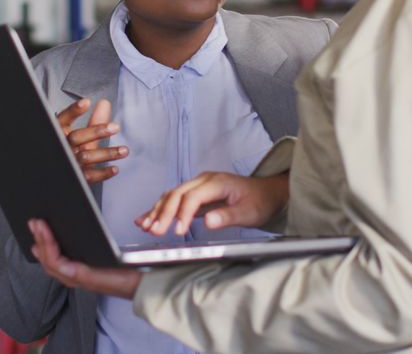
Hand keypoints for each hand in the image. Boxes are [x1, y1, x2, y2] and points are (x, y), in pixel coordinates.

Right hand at [29, 219, 140, 298]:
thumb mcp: (102, 248)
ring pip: (49, 262)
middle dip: (38, 239)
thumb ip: (89, 240)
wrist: (141, 280)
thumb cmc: (125, 267)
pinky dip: (51, 250)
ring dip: (41, 242)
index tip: (36, 225)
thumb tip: (77, 222)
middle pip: (46, 260)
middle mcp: (73, 276)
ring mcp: (76, 278)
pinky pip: (59, 264)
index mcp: (76, 269)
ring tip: (38, 225)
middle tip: (33, 221)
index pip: (51, 258)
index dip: (41, 242)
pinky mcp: (82, 277)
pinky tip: (49, 236)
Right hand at [56, 98, 128, 183]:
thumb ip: (94, 121)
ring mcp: (69, 162)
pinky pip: (89, 176)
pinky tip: (115, 168)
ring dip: (107, 153)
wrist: (69, 173)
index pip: (63, 119)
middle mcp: (63, 147)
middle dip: (96, 131)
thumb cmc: (76, 151)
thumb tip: (105, 103)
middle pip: (76, 137)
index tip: (86, 102)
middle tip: (115, 127)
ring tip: (124, 150)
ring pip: (85, 157)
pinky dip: (103, 173)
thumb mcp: (84, 136)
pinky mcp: (77, 177)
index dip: (73, 111)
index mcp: (61, 133)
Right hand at [135, 172, 289, 235]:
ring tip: (144, 226)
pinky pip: (173, 199)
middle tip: (154, 231)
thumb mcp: (249, 212)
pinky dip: (159, 209)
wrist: (266, 192)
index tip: (177, 232)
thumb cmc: (259, 201)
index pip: (193, 197)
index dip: (183, 214)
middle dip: (163, 213)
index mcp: (217, 182)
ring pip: (171, 196)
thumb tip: (209, 221)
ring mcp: (197, 185)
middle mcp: (203, 180)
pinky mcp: (194, 193)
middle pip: (177, 194)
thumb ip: (228, 216)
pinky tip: (145, 218)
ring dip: (157, 211)